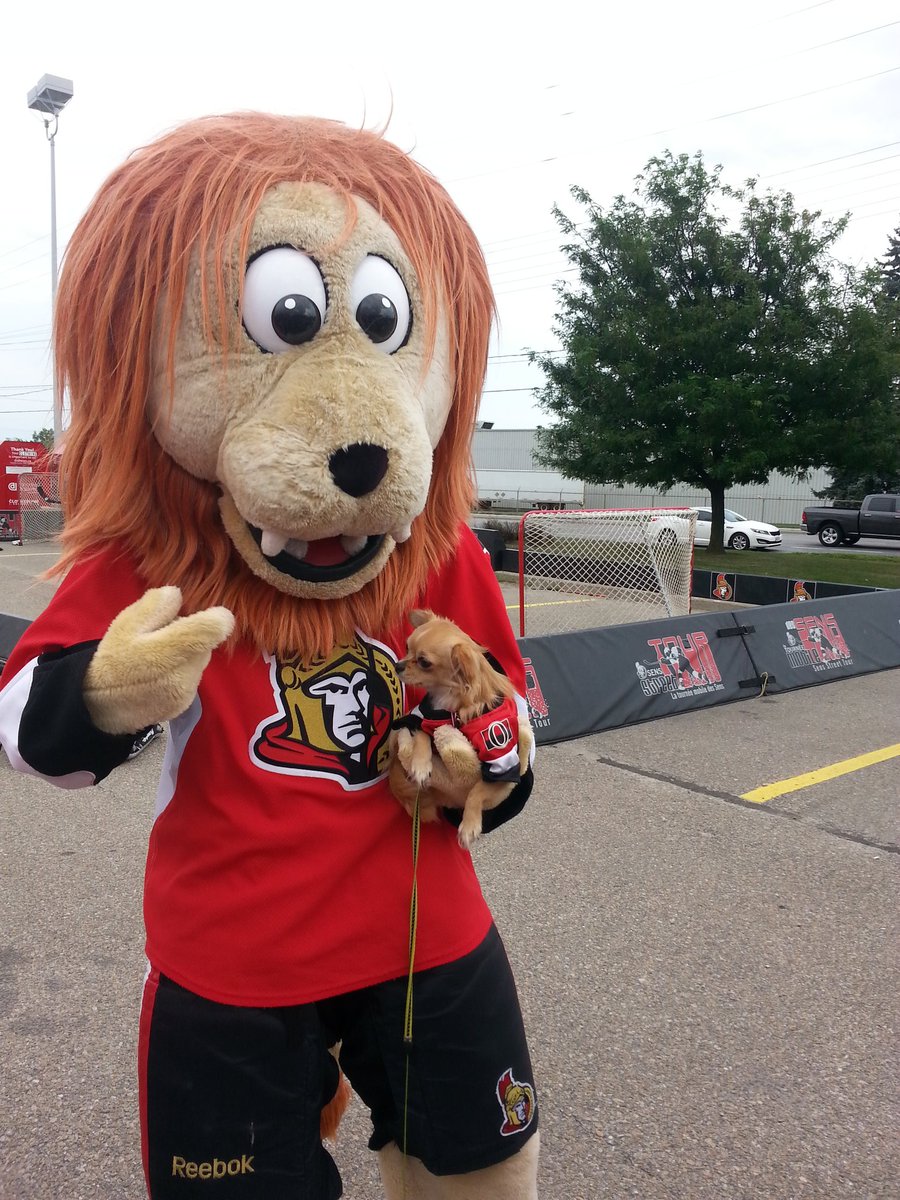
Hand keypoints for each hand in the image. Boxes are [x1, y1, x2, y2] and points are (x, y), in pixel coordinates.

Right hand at [83, 587, 233, 733]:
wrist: (100, 706)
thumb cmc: (114, 659)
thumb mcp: (125, 624)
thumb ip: (155, 606)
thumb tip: (178, 595)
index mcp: (171, 649)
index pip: (215, 629)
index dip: (217, 617)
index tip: (208, 615)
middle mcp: (185, 673)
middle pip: (206, 642)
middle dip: (188, 635)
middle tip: (158, 640)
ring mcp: (187, 691)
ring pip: (200, 659)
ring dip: (186, 654)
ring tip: (156, 660)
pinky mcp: (186, 704)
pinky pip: (193, 677)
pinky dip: (181, 672)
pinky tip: (158, 676)